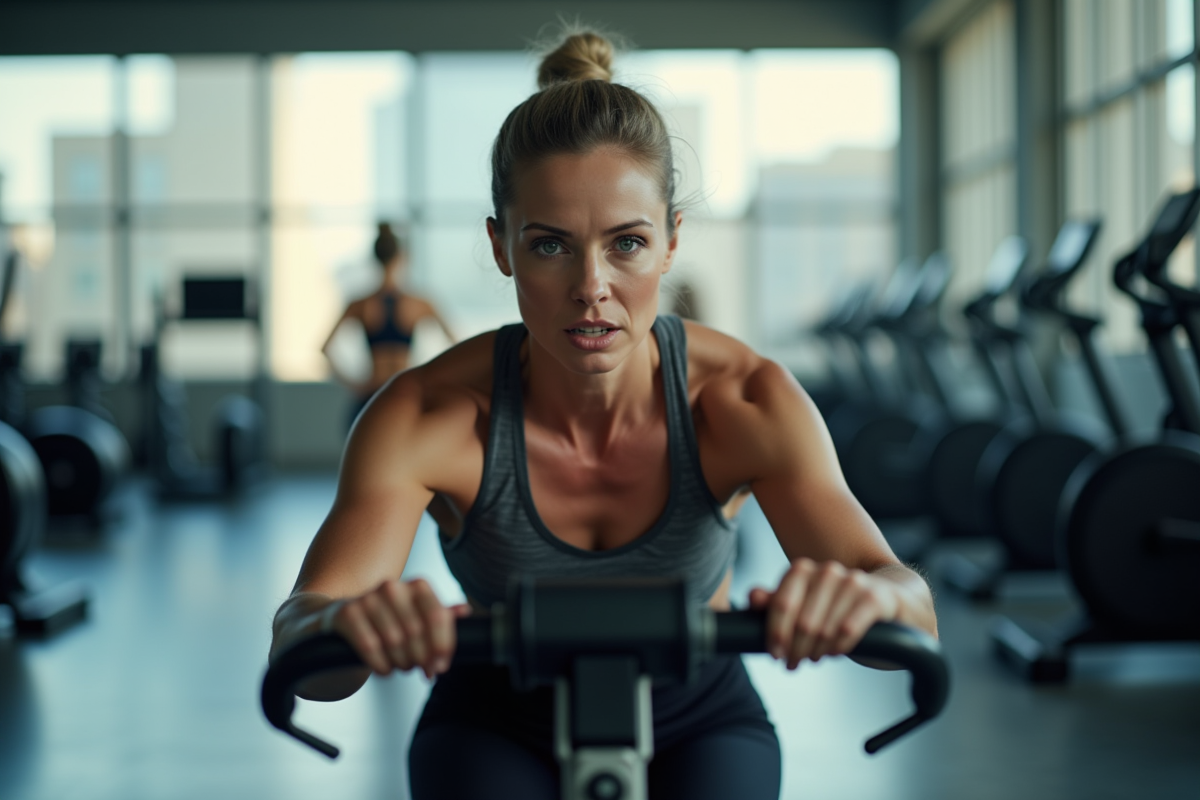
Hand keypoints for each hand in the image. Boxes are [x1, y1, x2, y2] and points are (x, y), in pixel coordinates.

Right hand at [321, 578, 469, 678]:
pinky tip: (383, 669)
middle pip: (417, 633)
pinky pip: (369, 646)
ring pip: (394, 642)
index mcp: (417, 586)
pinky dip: (380, 665)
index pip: (437, 617)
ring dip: (400, 663)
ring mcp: (368, 598)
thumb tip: (465, 612)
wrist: (340, 618)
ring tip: (399, 666)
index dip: (442, 646)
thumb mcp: (415, 616)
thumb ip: (439, 616)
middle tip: (417, 669)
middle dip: (420, 659)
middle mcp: (393, 586)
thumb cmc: (386, 620)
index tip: (440, 667)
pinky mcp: (346, 613)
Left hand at [748, 558, 900, 669]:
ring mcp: (852, 582)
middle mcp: (827, 571)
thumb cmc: (839, 607)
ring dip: (817, 650)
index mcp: (803, 570)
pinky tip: (836, 652)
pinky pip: (850, 629)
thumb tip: (752, 597)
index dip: (775, 633)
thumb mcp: (805, 606)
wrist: (890, 603)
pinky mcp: (875, 598)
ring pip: (824, 628)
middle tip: (794, 664)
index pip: (781, 604)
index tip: (775, 655)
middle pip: (802, 621)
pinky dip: (840, 645)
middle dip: (795, 648)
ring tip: (816, 658)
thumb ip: (777, 603)